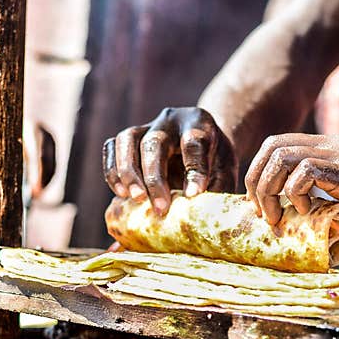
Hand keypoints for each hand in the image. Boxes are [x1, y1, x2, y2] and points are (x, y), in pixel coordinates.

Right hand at [103, 107, 236, 214]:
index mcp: (200, 123)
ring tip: (134, 199)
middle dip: (154, 177)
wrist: (204, 144)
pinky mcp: (130, 138)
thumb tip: (201, 218)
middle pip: (154, 142)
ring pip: (127, 140)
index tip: (193, 196)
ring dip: (127, 172)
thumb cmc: (216, 163)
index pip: (195, 143)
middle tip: (160, 208)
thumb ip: (216, 190)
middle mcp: (170, 120)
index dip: (194, 171)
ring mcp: (146, 125)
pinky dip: (112, 170)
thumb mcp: (226, 173)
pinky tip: (120, 193)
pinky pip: (112, 147)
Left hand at [245, 133, 338, 244]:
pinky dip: (296, 192)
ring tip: (277, 217)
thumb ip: (325, 208)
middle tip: (262, 213)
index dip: (261, 175)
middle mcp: (334, 144)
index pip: (280, 146)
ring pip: (280, 154)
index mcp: (333, 149)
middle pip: (272, 146)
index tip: (263, 207)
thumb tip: (298, 226)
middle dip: (256, 181)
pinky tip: (308, 212)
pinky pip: (304, 170)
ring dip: (269, 188)